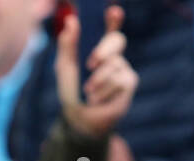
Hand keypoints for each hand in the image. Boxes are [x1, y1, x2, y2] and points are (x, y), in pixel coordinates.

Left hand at [55, 5, 137, 139]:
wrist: (78, 117)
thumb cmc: (72, 90)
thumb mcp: (64, 66)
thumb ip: (67, 44)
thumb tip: (72, 20)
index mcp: (98, 47)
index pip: (110, 27)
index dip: (114, 18)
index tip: (113, 11)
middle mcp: (114, 54)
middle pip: (117, 40)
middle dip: (103, 50)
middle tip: (91, 62)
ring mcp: (124, 67)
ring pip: (114, 65)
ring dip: (97, 80)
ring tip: (87, 91)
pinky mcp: (129, 83)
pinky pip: (118, 81)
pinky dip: (103, 92)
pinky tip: (97, 99)